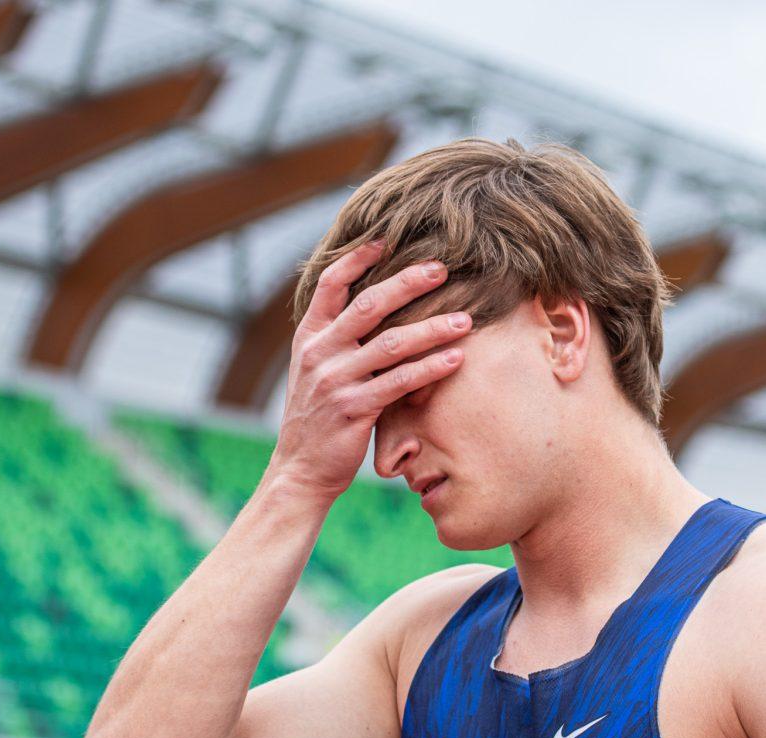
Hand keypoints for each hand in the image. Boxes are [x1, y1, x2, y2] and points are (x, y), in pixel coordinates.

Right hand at [265, 240, 471, 502]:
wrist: (300, 470)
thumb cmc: (318, 419)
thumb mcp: (315, 372)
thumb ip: (338, 341)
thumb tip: (374, 310)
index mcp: (308, 338)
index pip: (330, 285)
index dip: (357, 259)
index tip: (386, 239)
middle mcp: (319, 353)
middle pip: (369, 305)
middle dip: (408, 283)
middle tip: (442, 269)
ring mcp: (335, 381)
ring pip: (391, 344)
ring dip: (432, 329)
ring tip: (466, 320)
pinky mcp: (354, 409)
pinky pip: (400, 382)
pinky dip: (431, 368)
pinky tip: (456, 359)